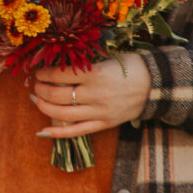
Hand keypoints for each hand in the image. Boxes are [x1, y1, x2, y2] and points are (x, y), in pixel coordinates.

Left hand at [28, 57, 150, 139]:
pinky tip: (42, 131)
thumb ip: (83, 65)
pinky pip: (77, 131)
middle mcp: (96, 94)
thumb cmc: (131, 67)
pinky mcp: (105, 124)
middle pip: (57, 95)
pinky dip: (58, 133)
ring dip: (44, 108)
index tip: (38, 72)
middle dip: (41, 90)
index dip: (43, 74)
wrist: (157, 85)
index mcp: (96, 73)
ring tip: (37, 100)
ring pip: (63, 114)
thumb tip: (55, 66)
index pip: (59, 75)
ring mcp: (100, 112)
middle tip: (36, 86)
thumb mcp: (107, 59)